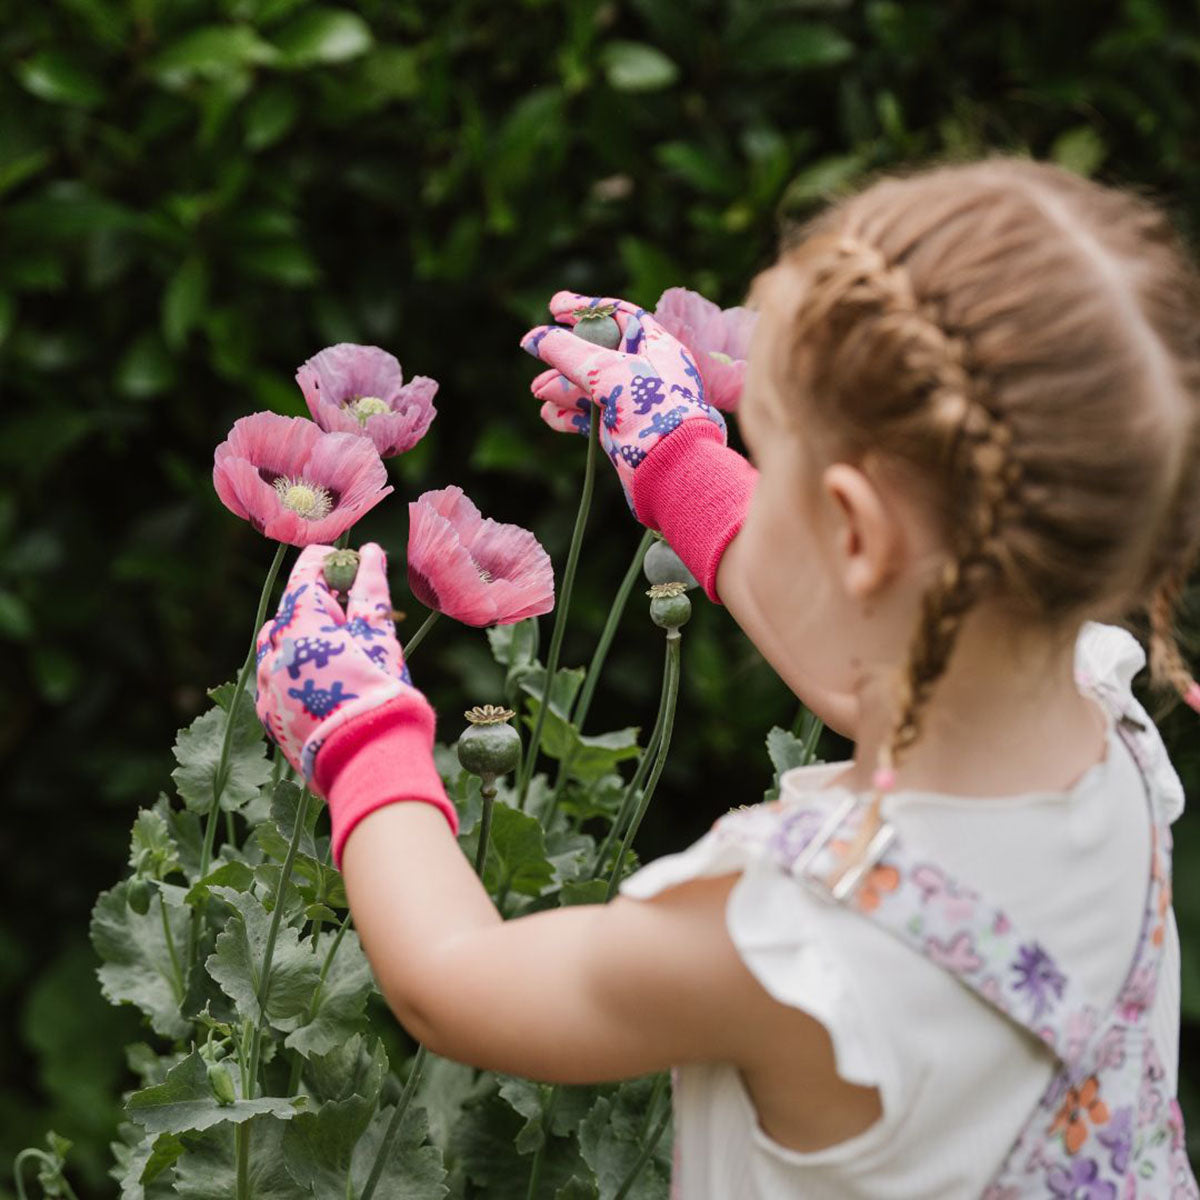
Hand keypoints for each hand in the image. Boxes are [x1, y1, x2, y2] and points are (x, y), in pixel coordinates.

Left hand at [255, 542, 417, 783]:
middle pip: (292, 611)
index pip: (306, 573)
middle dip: (320, 605)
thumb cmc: (380, 691)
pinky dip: (296, 672)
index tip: (350, 562)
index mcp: (300, 623)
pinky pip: (276, 681)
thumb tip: (371, 552)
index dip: (329, 561)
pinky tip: (326, 685)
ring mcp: (267, 685)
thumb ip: (370, 591)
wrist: (368, 761)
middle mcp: (273, 650)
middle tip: (355, 615)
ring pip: (279, 646)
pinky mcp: (269, 717)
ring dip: (304, 640)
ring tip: (341, 654)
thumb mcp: (380, 637)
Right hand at [521, 291, 725, 504]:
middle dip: (564, 355)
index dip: (584, 309)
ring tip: (538, 392)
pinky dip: (569, 415)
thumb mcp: (606, 371)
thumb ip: (566, 351)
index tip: (553, 307)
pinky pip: (591, 417)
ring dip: (561, 387)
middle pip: (598, 352)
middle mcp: (648, 371)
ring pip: (590, 387)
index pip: (618, 315)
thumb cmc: (651, 409)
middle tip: (536, 352)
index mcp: (656, 346)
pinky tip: (550, 416)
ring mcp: (635, 403)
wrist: (672, 469)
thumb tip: (532, 339)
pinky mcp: (624, 432)